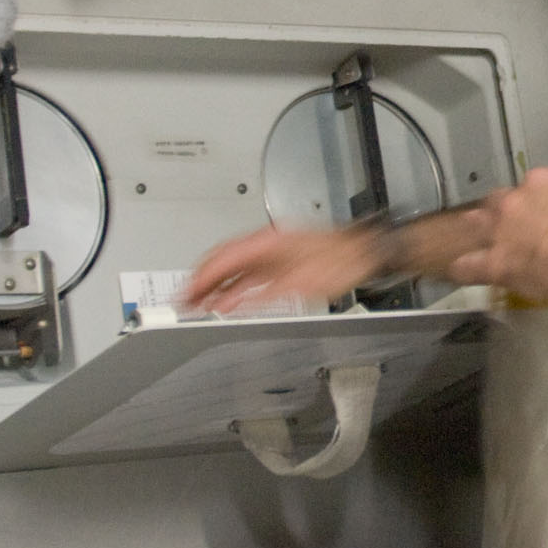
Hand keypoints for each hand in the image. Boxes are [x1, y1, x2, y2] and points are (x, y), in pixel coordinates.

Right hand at [184, 222, 391, 313]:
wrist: (364, 253)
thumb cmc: (340, 260)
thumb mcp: (301, 283)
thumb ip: (264, 294)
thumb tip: (234, 304)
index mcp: (266, 242)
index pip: (222, 258)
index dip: (199, 277)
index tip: (185, 293)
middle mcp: (265, 246)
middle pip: (222, 263)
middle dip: (200, 282)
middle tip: (183, 302)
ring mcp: (271, 255)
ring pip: (233, 271)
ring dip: (215, 288)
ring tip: (197, 306)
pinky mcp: (279, 265)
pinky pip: (248, 277)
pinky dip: (233, 291)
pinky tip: (225, 304)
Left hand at [444, 168, 547, 306]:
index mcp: (541, 181)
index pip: (533, 181)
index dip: (540, 194)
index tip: (547, 205)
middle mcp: (514, 202)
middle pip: (498, 199)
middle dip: (502, 206)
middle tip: (511, 218)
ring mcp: (500, 233)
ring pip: (477, 224)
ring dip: (477, 227)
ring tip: (475, 229)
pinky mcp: (494, 264)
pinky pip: (467, 267)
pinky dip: (464, 268)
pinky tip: (460, 270)